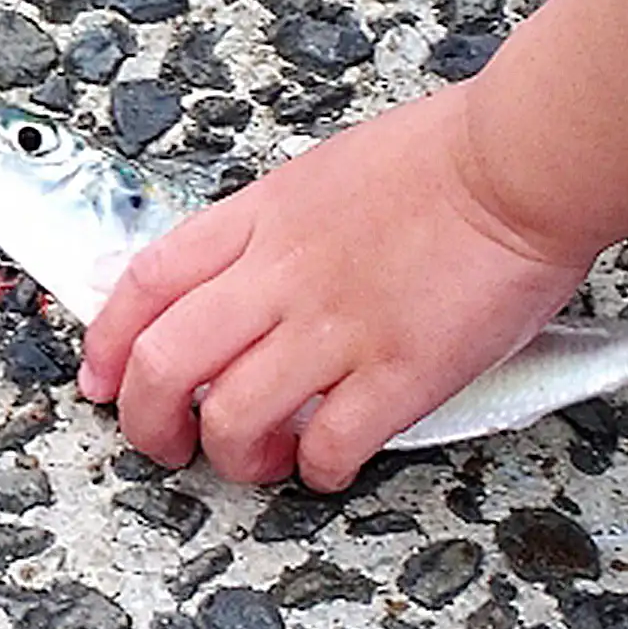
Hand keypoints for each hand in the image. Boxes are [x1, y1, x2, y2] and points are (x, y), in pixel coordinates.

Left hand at [77, 82, 594, 491]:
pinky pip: (330, 448)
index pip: (146, 284)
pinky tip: (332, 462)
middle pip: (167, 365)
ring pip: (234, 419)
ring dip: (235, 456)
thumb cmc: (449, 157)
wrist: (522, 162)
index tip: (105, 381)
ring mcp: (338, 328)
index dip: (109, 344)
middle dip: (149, 423)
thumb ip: (275, 224)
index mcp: (262, 218)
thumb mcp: (327, 171)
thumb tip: (239, 267)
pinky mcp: (400, 373)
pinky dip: (319, 471)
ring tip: (262, 457)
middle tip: (166, 445)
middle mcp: (283, 276)